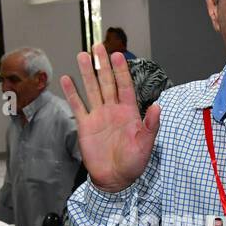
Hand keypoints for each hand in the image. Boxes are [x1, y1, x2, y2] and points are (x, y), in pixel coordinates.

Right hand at [60, 44, 159, 194]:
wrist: (115, 179)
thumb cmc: (134, 163)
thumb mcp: (147, 144)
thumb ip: (151, 125)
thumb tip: (158, 106)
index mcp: (129, 112)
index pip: (124, 86)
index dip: (121, 70)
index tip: (117, 55)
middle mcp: (113, 110)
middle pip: (107, 82)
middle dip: (102, 64)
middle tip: (98, 47)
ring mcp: (98, 116)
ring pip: (92, 89)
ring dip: (87, 73)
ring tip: (82, 55)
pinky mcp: (86, 126)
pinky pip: (78, 106)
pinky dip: (72, 93)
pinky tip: (66, 79)